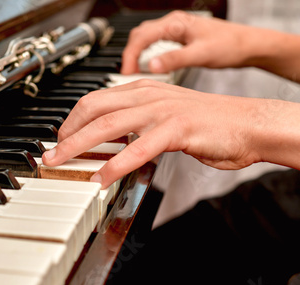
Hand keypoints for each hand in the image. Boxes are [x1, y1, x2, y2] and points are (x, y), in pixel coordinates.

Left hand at [41, 79, 297, 188]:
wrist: (248, 123)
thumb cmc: (207, 124)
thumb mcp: (164, 117)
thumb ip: (137, 124)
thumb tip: (112, 143)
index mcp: (143, 91)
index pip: (96, 100)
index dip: (72, 119)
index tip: (60, 138)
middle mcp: (148, 96)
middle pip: (93, 110)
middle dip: (66, 133)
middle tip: (51, 154)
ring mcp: (161, 111)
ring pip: (108, 126)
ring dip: (79, 146)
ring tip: (62, 163)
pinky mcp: (176, 129)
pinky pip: (137, 148)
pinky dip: (115, 164)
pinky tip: (102, 178)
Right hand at [121, 11, 256, 73]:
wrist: (249, 45)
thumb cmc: (230, 46)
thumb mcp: (200, 55)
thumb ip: (174, 60)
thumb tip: (151, 66)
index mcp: (175, 24)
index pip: (141, 38)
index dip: (130, 57)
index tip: (126, 74)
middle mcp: (173, 24)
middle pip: (139, 36)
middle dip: (130, 55)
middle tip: (127, 75)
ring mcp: (176, 30)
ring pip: (145, 39)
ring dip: (137, 55)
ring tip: (134, 73)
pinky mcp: (179, 38)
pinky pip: (155, 43)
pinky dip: (146, 55)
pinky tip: (149, 66)